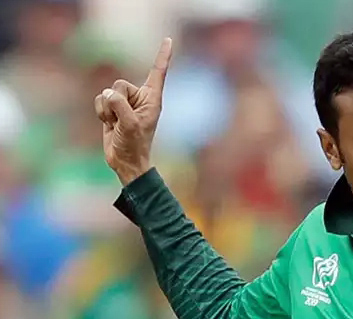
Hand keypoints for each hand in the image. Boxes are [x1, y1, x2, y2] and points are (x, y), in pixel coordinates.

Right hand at [95, 37, 172, 184]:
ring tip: (116, 124)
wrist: (125, 162)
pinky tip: (109, 124)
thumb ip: (119, 106)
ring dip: (107, 110)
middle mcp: (140, 98)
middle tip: (123, 120)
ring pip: (107, 93)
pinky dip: (100, 112)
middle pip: (119, 84)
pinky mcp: (113, 109)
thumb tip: (108, 93)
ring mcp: (126, 103)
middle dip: (116, 101)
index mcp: (152, 99)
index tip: (169, 40)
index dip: (162, 56)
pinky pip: (99, 100)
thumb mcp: (129, 125)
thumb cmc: (134, 145)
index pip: (158, 73)